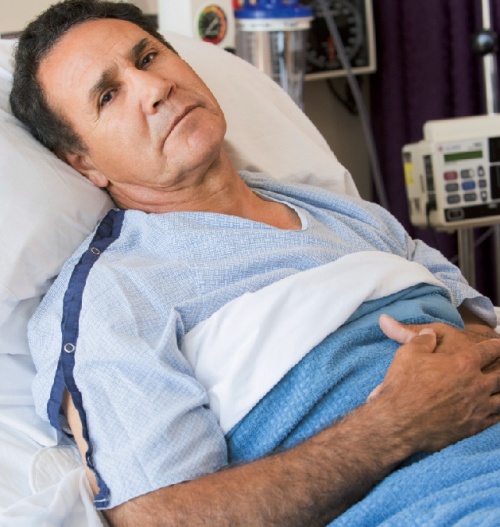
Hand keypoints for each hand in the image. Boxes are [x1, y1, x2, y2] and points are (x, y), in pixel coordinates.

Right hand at [368, 320, 499, 452]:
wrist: (399, 422)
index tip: (499, 343)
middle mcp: (476, 385)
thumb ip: (423, 340)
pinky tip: (496, 410)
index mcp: (462, 364)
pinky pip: (496, 419)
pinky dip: (499, 413)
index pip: (488, 351)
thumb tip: (429, 333)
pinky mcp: (473, 427)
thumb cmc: (403, 385)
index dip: (496, 345)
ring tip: (499, 389)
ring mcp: (477, 408)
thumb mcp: (408, 353)